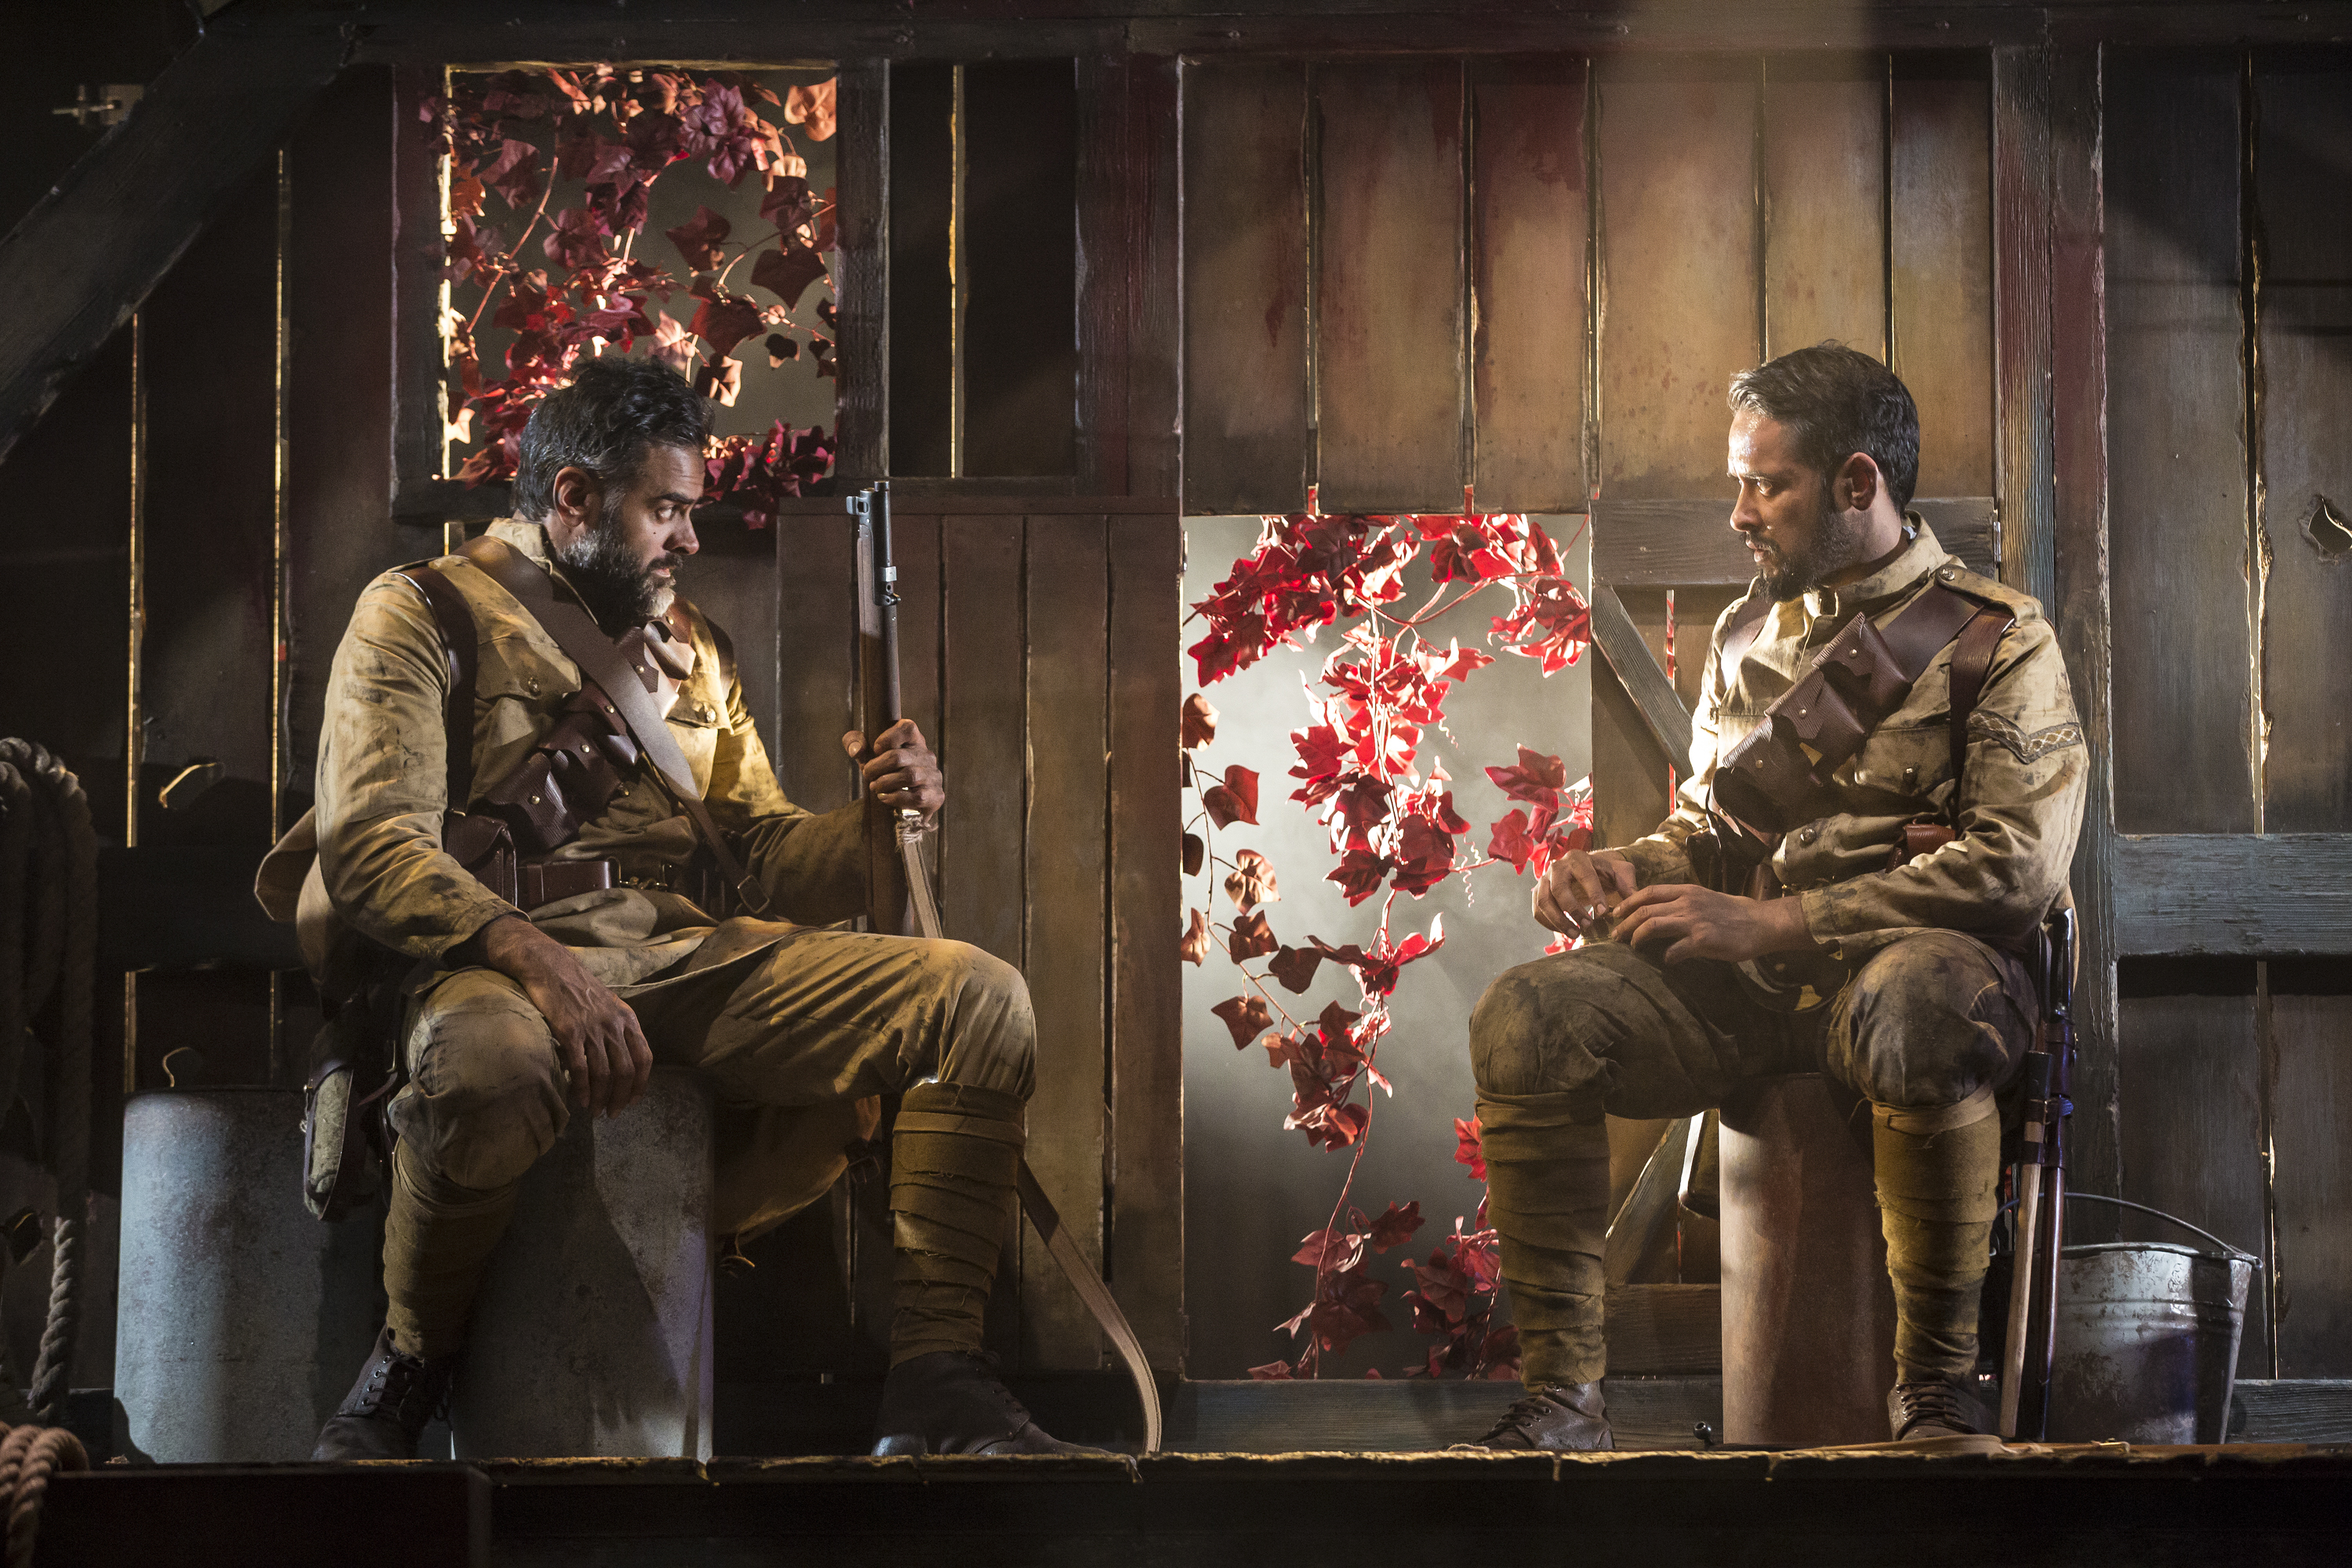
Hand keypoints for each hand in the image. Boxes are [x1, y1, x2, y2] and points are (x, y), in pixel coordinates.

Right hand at [464, 913, 652, 1116]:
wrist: (550, 966)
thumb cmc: (577, 986)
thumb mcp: (608, 1004)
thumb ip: (617, 1028)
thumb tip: (620, 1058)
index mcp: (627, 1018)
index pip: (645, 1058)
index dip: (640, 1084)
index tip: (632, 1101)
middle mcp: (613, 1024)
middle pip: (626, 1071)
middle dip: (621, 1097)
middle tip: (612, 1113)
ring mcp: (592, 1028)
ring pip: (604, 1073)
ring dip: (601, 1097)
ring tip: (595, 1111)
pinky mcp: (569, 1031)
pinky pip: (580, 1067)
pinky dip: (582, 1088)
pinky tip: (579, 1100)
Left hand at [843, 719, 944, 817]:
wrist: (900, 802)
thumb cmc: (883, 771)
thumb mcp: (866, 753)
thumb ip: (854, 742)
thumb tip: (856, 750)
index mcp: (914, 739)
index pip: (907, 728)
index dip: (887, 737)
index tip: (875, 749)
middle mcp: (927, 755)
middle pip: (898, 756)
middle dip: (876, 767)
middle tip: (867, 774)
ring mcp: (933, 775)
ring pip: (909, 776)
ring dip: (885, 783)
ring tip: (875, 787)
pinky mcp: (935, 795)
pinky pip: (917, 796)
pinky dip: (896, 798)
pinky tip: (885, 798)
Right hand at [1534, 849, 1638, 937]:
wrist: (1585, 869)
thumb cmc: (1604, 873)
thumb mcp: (1619, 873)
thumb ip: (1627, 885)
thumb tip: (1633, 903)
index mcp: (1579, 858)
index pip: (1585, 876)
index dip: (1594, 895)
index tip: (1604, 914)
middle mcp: (1558, 866)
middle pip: (1559, 889)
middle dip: (1573, 910)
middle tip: (1587, 926)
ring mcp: (1544, 879)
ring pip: (1544, 901)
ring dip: (1558, 921)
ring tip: (1575, 934)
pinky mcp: (1538, 892)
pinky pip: (1538, 911)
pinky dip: (1549, 924)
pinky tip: (1565, 932)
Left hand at [1608, 883, 1817, 966]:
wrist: (1761, 922)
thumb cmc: (1733, 912)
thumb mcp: (1704, 898)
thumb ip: (1682, 903)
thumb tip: (1658, 914)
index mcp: (1686, 891)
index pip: (1649, 892)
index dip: (1628, 902)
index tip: (1616, 913)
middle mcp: (1687, 903)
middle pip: (1645, 910)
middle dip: (1625, 924)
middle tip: (1615, 936)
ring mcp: (1694, 921)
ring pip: (1652, 925)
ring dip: (1637, 938)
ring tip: (1632, 947)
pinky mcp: (1703, 940)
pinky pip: (1675, 949)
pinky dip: (1666, 956)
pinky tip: (1665, 961)